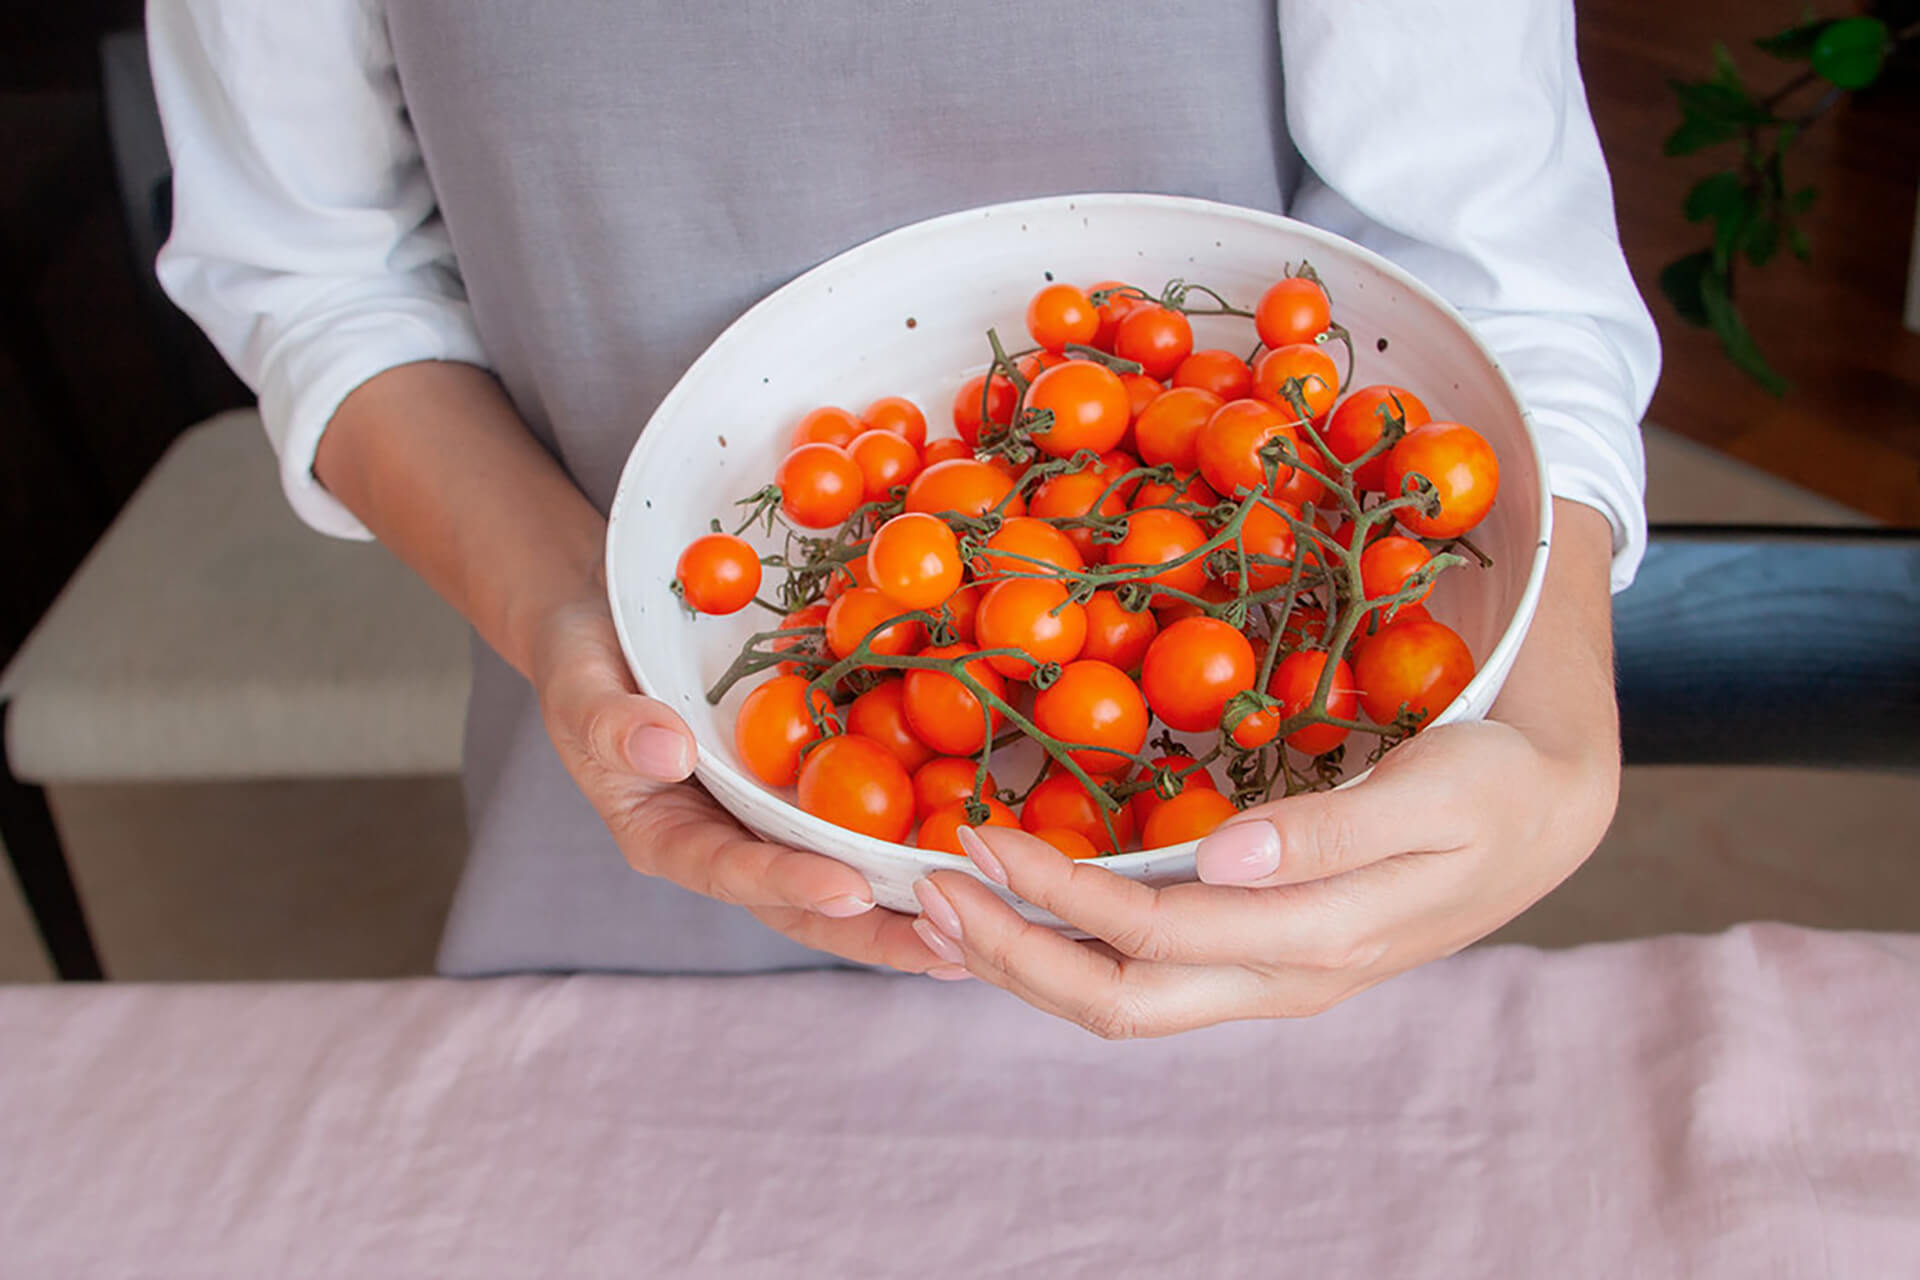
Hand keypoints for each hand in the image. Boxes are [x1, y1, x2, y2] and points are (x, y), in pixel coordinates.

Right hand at [532, 597, 953, 974]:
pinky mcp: (809, 787)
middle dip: (877, 934)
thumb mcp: (577, 683)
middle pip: (807, 906)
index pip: (732, 873)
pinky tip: (985, 848)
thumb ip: (611, 722)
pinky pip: (866, 820)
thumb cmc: (583, 658)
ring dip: (913, 906)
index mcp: (669, 837)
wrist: (610, 622)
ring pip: (848, 877)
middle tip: (952, 948)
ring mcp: (774, 822)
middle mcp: (730, 844)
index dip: (789, 886)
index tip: (847, 891)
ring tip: (992, 924)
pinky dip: (918, 839)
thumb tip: (667, 750)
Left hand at [906, 501, 1622, 1033]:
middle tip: (931, 896)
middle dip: (1014, 959)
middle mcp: (1281, 977)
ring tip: (951, 915)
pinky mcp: (1263, 949)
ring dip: (1032, 961)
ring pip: (1128, 999)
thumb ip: (1333, 833)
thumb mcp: (1438, 796)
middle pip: (1120, 1004)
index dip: (1058, 896)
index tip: (979, 835)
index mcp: (1317, 941)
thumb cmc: (1500, 786)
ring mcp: (1269, 973)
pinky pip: (1153, 970)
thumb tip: (1223, 860)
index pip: (1156, 937)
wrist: (1555, 809)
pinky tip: (1031, 912)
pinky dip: (1077, 946)